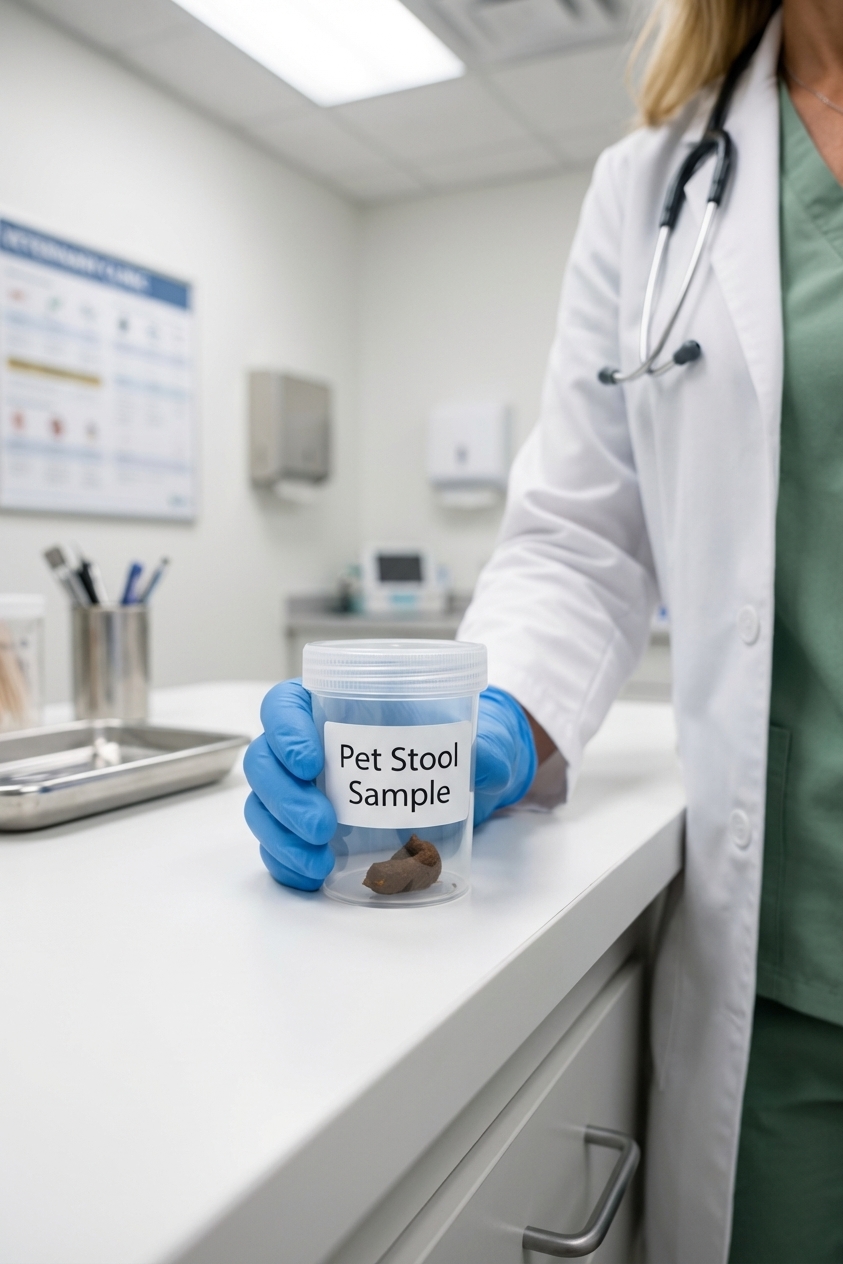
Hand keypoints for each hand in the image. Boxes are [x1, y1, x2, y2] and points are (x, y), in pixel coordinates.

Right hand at [244, 680, 538, 890]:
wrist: (469, 785)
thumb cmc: (459, 744)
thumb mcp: (482, 737)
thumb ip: (487, 745)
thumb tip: (485, 757)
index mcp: (334, 704)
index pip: (285, 705)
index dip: (285, 729)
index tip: (309, 760)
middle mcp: (308, 746)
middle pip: (265, 762)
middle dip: (284, 796)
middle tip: (324, 824)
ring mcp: (303, 791)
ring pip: (263, 807)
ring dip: (281, 835)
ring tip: (319, 859)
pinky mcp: (308, 831)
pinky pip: (278, 846)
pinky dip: (287, 863)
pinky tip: (312, 875)